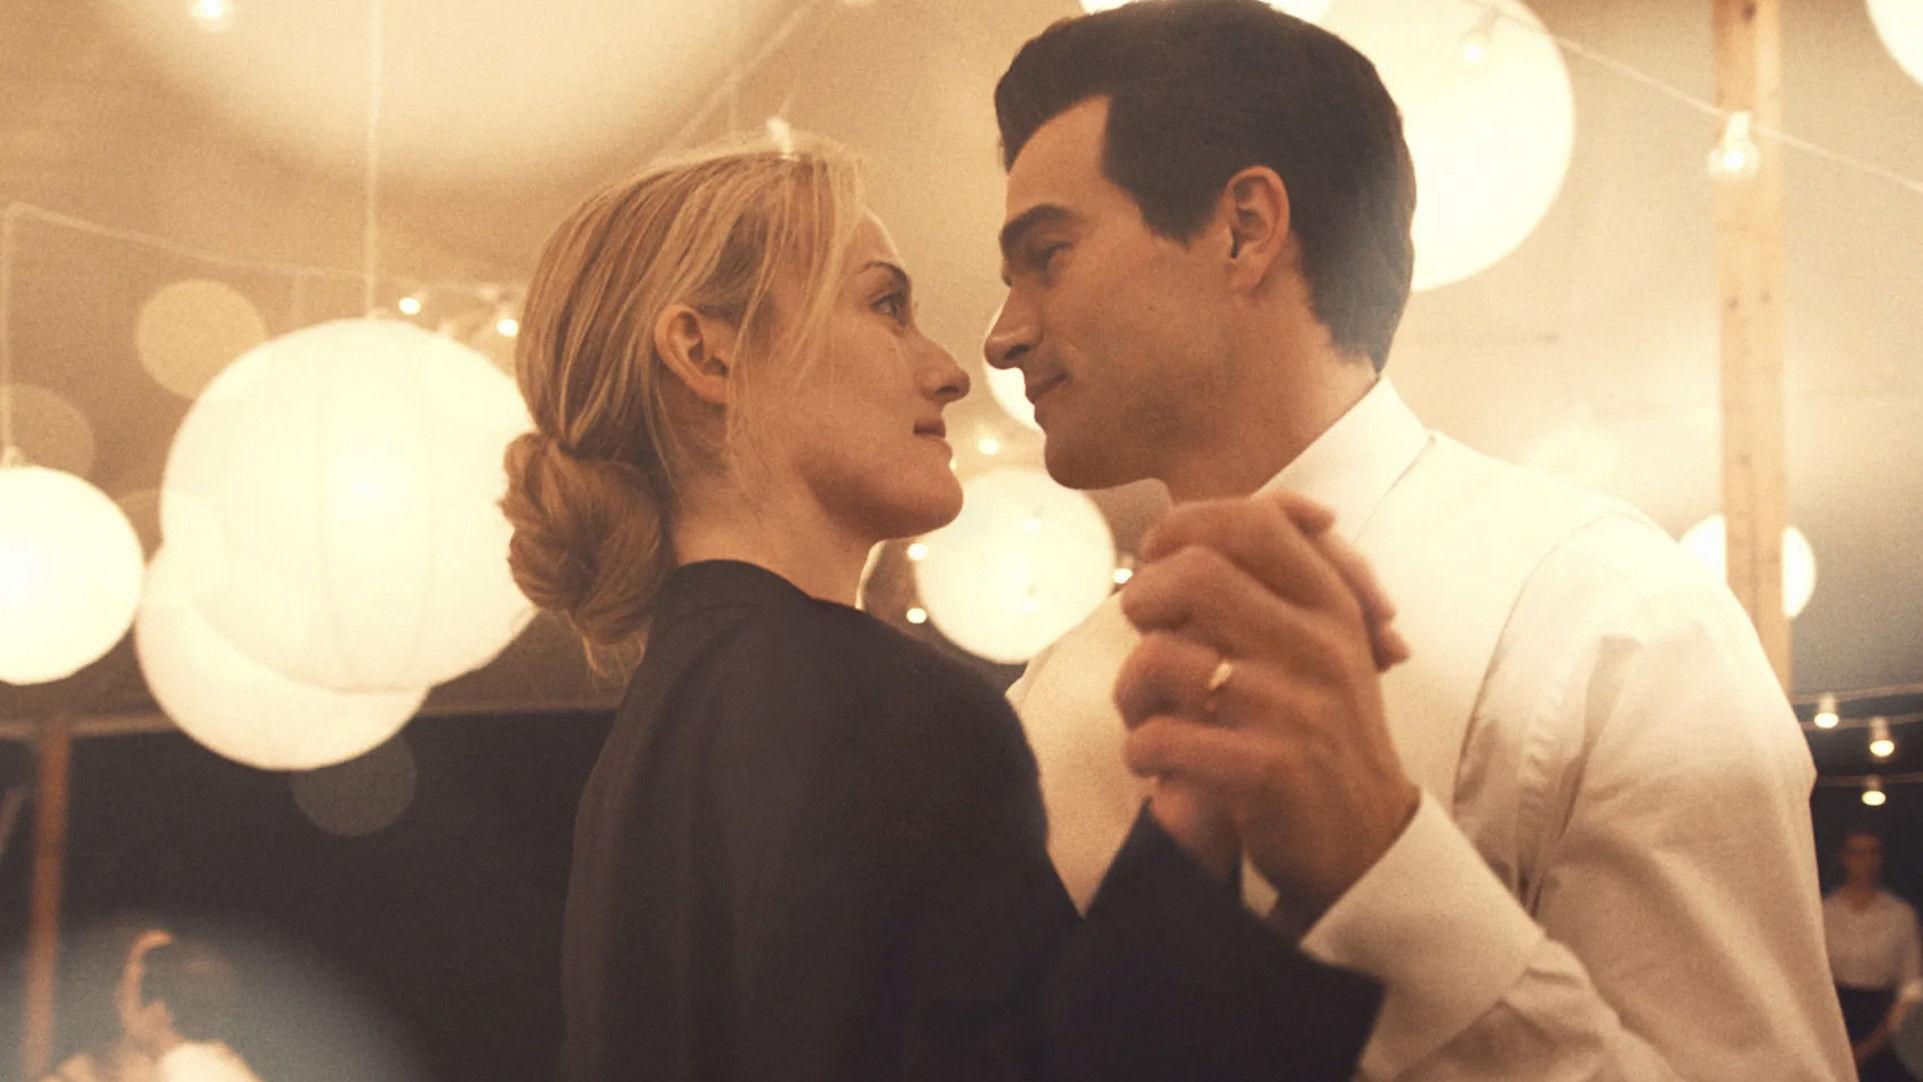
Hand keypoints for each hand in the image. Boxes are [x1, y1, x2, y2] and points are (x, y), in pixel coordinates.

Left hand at [1113, 489, 1419, 926]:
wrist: (1370, 848)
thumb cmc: (1322, 740)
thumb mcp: (1321, 650)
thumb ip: (1270, 588)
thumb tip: (1177, 531)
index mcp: (1332, 607)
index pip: (1254, 521)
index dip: (1184, 528)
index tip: (1156, 558)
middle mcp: (1320, 646)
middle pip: (1196, 574)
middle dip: (1144, 599)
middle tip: (1142, 635)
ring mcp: (1296, 708)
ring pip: (1163, 658)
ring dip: (1131, 691)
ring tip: (1144, 718)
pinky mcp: (1269, 769)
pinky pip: (1163, 737)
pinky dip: (1141, 752)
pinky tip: (1157, 767)